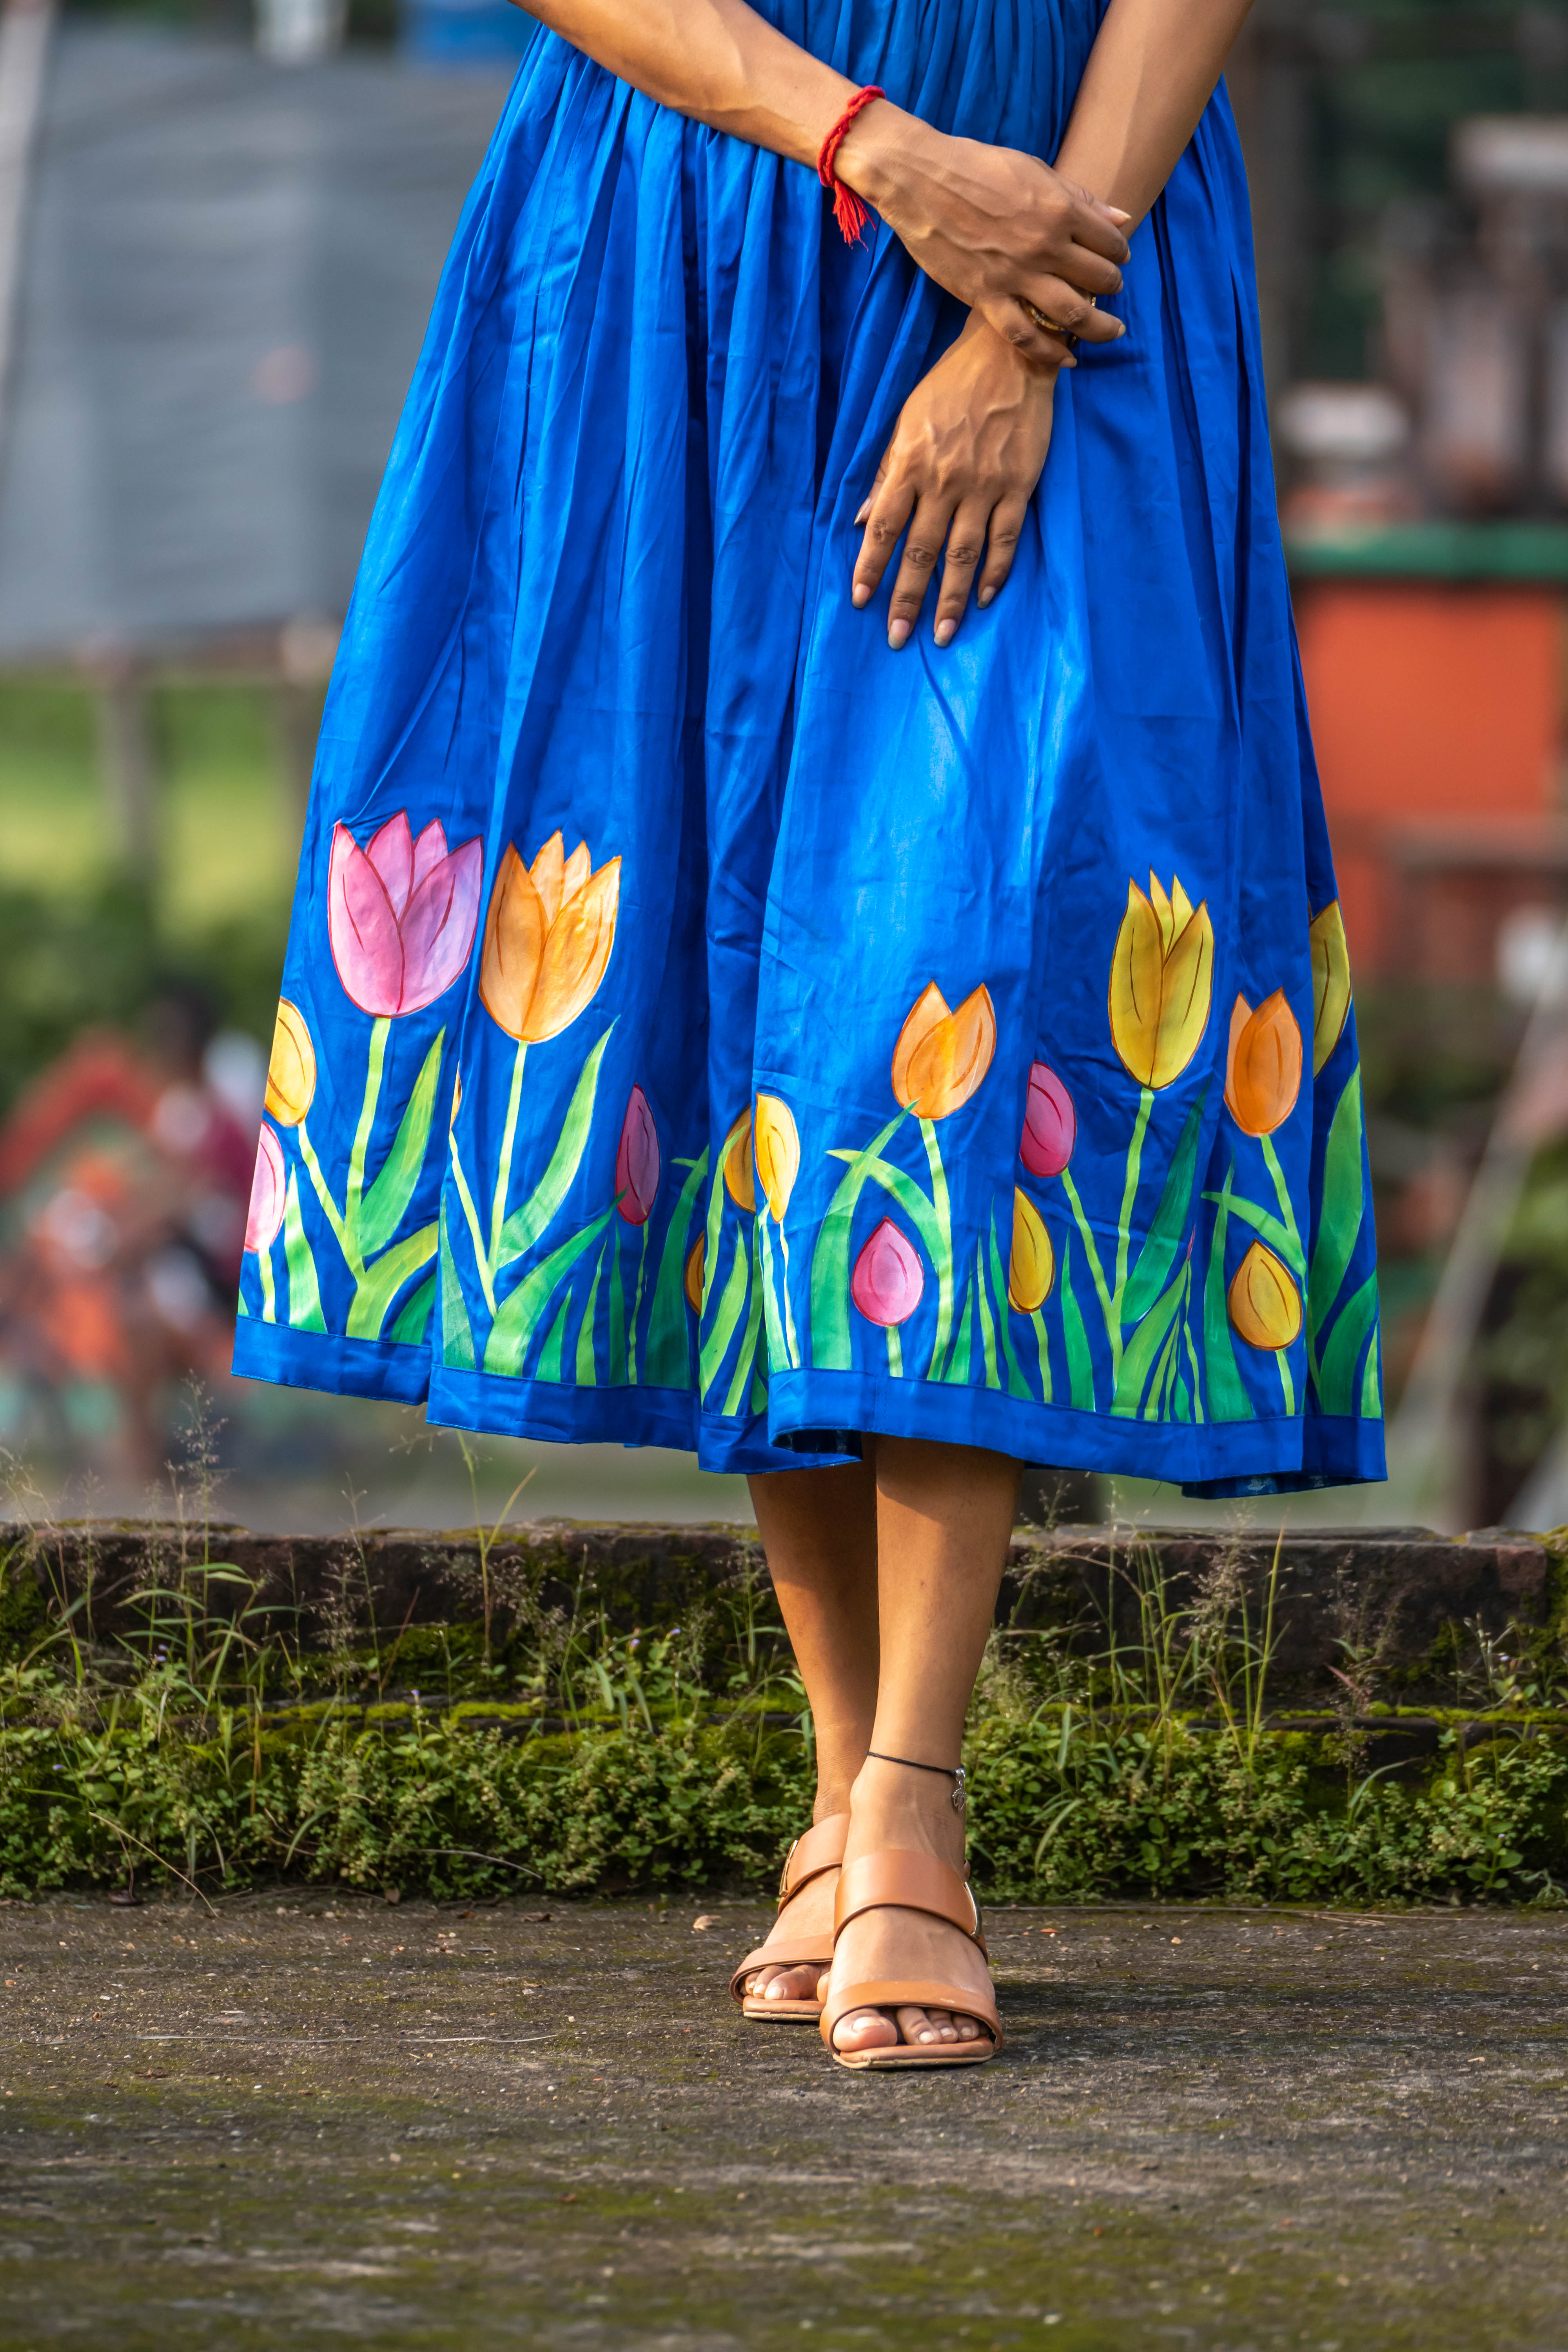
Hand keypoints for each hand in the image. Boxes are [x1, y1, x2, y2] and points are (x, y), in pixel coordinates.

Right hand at [838, 106, 1129, 366]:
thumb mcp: (1033, 170)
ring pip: (1071, 314)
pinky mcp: (986, 296)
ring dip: (1098, 328)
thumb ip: (1078, 197)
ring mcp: (1015, 274)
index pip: (1110, 241)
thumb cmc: (976, 167)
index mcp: (1059, 208)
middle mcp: (1044, 245)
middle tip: (1111, 290)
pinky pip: (1025, 336)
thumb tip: (1120, 218)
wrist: (920, 179)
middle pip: (1098, 279)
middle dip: (1112, 287)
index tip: (1118, 258)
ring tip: (1109, 331)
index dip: (1119, 252)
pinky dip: (1050, 352)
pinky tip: (1066, 359)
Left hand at [851, 316, 1057, 647]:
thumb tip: (859, 520)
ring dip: (950, 600)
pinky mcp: (1018, 486)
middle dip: (907, 599)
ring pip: (963, 555)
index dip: (870, 567)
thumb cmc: (951, 385)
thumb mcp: (906, 420)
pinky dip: (994, 572)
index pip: (883, 528)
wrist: (1010, 353)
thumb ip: (886, 473)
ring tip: (941, 636)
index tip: (861, 601)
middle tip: (897, 638)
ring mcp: (984, 486)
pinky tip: (982, 599)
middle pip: (922, 553)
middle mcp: (946, 481)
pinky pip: (1005, 539)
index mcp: (912, 463)